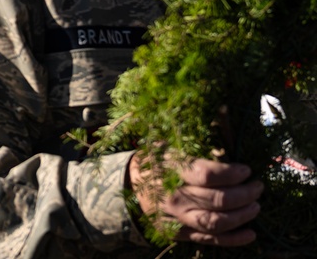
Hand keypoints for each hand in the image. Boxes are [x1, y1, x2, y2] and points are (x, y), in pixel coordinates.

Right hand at [130, 155, 262, 246]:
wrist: (131, 185)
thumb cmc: (157, 163)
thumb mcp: (170, 149)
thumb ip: (196, 153)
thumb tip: (228, 155)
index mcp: (171, 171)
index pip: (208, 175)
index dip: (232, 174)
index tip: (246, 170)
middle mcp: (175, 197)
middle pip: (218, 199)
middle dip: (245, 194)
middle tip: (257, 187)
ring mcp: (178, 218)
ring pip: (217, 222)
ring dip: (243, 215)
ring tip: (256, 206)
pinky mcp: (180, 234)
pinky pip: (211, 239)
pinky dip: (234, 239)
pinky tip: (250, 233)